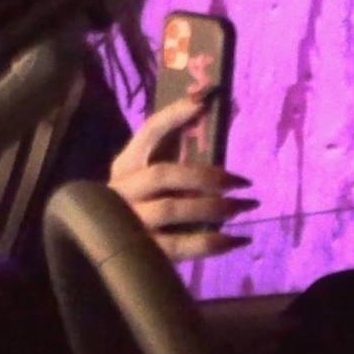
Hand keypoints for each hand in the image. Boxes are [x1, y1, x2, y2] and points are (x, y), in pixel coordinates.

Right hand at [108, 95, 257, 260]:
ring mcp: (128, 223)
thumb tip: (208, 110)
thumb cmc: (143, 206)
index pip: (147, 133)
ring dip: (216, 207)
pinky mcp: (142, 253)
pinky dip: (213, 242)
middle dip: (207, 176)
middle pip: (164, 174)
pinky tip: (239, 238)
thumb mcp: (151, 176)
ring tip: (246, 206)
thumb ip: (175, 151)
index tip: (202, 101)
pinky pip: (181, 245)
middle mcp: (122, 190)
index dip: (173, 115)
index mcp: (126, 165)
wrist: (107, 252)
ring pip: (172, 209)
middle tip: (242, 181)